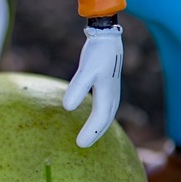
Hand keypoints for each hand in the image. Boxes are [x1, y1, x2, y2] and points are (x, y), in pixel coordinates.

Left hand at [63, 25, 123, 147]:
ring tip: (89, 135)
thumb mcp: (86, 70)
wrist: (108, 37)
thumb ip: (77, 88)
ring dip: (99, 125)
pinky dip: (100, 114)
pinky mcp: (107, 84)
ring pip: (107, 113)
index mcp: (108, 95)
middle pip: (106, 120)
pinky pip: (105, 105)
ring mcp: (111, 90)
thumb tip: (67, 108)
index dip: (90, 133)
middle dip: (95, 133)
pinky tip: (93, 114)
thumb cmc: (98, 53)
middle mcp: (112, 95)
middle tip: (82, 144)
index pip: (100, 120)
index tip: (79, 144)